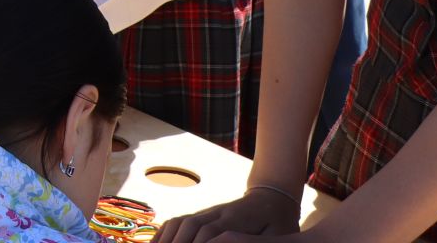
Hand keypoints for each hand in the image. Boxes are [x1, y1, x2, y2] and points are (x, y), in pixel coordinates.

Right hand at [155, 187, 302, 242]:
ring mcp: (208, 212)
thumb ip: (253, 240)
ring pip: (181, 222)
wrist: (274, 198)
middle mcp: (217, 214)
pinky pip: (179, 220)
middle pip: (189, 226)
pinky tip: (157, 242)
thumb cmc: (279, 222)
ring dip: (167, 237)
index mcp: (236, 220)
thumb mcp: (277, 234)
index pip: (209, 233)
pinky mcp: (204, 214)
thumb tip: (234, 242)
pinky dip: (166, 231)